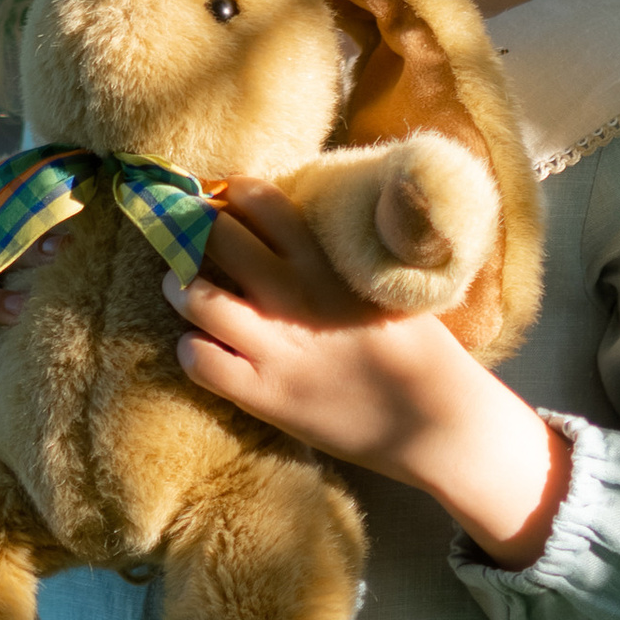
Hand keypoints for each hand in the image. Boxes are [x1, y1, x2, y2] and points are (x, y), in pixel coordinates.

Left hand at [164, 178, 569, 568]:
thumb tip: (304, 226)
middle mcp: (296, 297)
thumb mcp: (387, 285)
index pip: (262, 202)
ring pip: (196, 298)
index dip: (232, 194)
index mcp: (329, 263)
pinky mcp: (266, 396)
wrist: (439, 424)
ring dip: (180, 285)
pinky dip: (191, 348)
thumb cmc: (420, 350)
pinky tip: (202, 346)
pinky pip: (200, 361)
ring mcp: (276, 348)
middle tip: (188, 237)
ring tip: (182, 285)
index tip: (222, 199)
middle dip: (193, 231)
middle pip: (216, 239)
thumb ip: (343, 255)